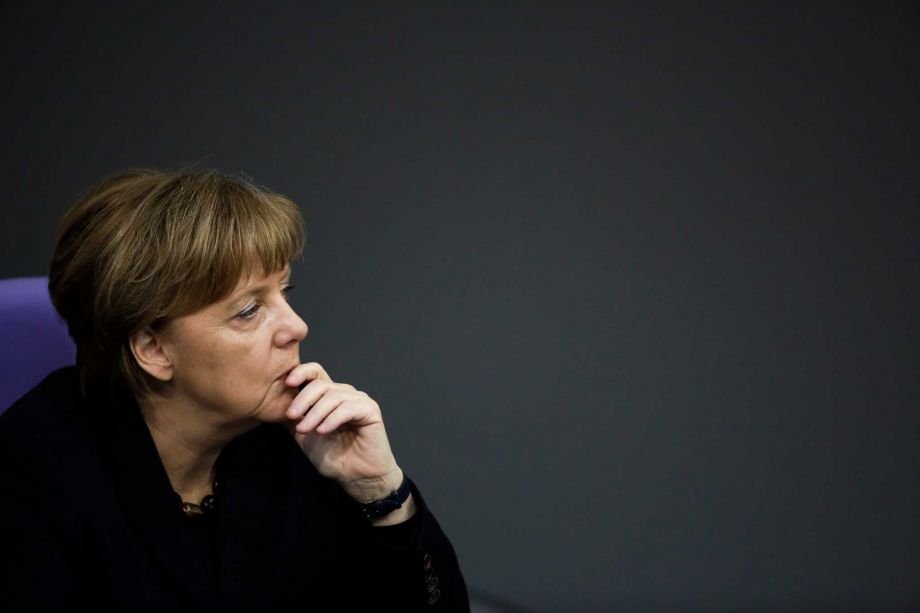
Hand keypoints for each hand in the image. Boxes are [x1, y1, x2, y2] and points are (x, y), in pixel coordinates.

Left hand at [282, 362, 403, 503]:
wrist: (357, 478)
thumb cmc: (334, 457)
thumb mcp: (304, 435)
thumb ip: (293, 417)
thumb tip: (272, 402)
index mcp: (329, 396)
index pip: (315, 372)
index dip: (301, 372)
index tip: (286, 383)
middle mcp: (344, 394)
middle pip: (320, 384)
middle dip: (303, 399)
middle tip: (292, 416)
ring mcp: (359, 400)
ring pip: (333, 396)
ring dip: (315, 413)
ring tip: (305, 430)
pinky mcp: (370, 410)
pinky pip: (348, 408)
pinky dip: (332, 419)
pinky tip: (322, 431)